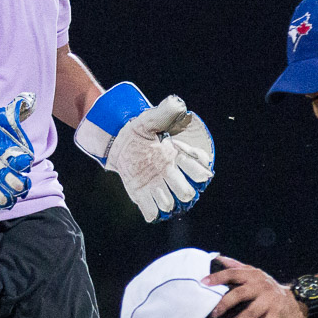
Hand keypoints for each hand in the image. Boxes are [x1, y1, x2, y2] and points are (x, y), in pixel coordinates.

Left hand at [77, 83, 214, 222]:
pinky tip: (145, 198)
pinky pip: (152, 212)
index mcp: (178, 157)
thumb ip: (165, 112)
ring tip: (154, 187)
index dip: (196, 166)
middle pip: (188, 192)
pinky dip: (150, 210)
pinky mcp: (143, 197)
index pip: (199, 168)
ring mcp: (158, 187)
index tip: (180, 153)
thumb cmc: (138, 130)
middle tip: (169, 176)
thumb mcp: (151, 119)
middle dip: (182, 189)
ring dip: (164, 199)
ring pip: (171, 204)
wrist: (118, 143)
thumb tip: (178, 104)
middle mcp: (172, 174)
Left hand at [202, 256, 305, 317]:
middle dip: (225, 303)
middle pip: (240, 294)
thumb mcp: (253, 273)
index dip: (218, 277)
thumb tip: (217, 257)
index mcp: (252, 275)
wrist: (292, 300)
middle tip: (213, 313)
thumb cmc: (267, 287)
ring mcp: (269, 301)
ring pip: (251, 313)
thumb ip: (236, 266)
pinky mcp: (275, 315)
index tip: (203, 283)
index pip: (233, 274)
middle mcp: (261, 286)